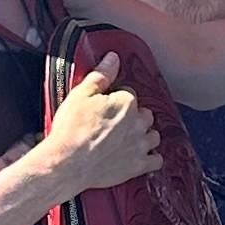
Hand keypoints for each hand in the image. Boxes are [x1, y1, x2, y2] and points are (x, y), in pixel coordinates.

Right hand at [39, 52, 159, 197]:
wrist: (67, 164)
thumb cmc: (71, 130)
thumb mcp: (81, 95)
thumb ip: (101, 75)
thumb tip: (114, 58)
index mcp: (126, 102)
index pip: (129, 94)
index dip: (116, 100)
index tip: (105, 108)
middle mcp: (138, 123)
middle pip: (145, 115)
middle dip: (133, 117)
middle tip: (114, 124)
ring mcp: (141, 145)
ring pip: (153, 136)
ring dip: (144, 136)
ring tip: (127, 140)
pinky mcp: (139, 166)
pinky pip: (156, 160)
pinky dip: (150, 158)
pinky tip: (139, 157)